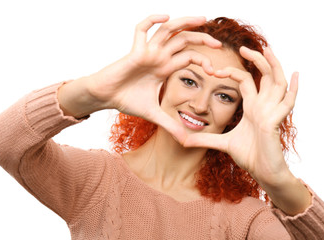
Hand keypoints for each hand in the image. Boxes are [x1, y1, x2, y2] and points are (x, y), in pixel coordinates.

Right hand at [87, 15, 220, 142]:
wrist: (105, 97)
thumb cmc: (126, 101)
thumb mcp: (154, 115)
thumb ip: (170, 125)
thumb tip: (185, 141)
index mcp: (164, 68)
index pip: (189, 56)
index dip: (204, 61)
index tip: (215, 71)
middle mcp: (158, 56)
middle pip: (184, 40)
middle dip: (202, 39)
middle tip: (218, 44)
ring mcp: (147, 51)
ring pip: (168, 29)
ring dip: (185, 22)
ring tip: (202, 18)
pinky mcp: (135, 50)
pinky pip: (141, 28)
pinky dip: (152, 19)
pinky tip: (164, 15)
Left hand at [184, 46, 297, 185]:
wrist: (262, 172)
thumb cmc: (249, 156)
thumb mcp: (222, 143)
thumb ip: (203, 139)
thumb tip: (182, 140)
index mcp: (252, 107)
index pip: (245, 81)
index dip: (233, 72)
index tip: (215, 70)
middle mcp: (263, 106)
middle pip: (264, 75)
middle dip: (257, 60)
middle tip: (243, 47)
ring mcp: (271, 112)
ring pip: (277, 82)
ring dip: (273, 65)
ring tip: (267, 49)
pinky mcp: (275, 122)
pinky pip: (288, 102)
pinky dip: (293, 89)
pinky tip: (295, 75)